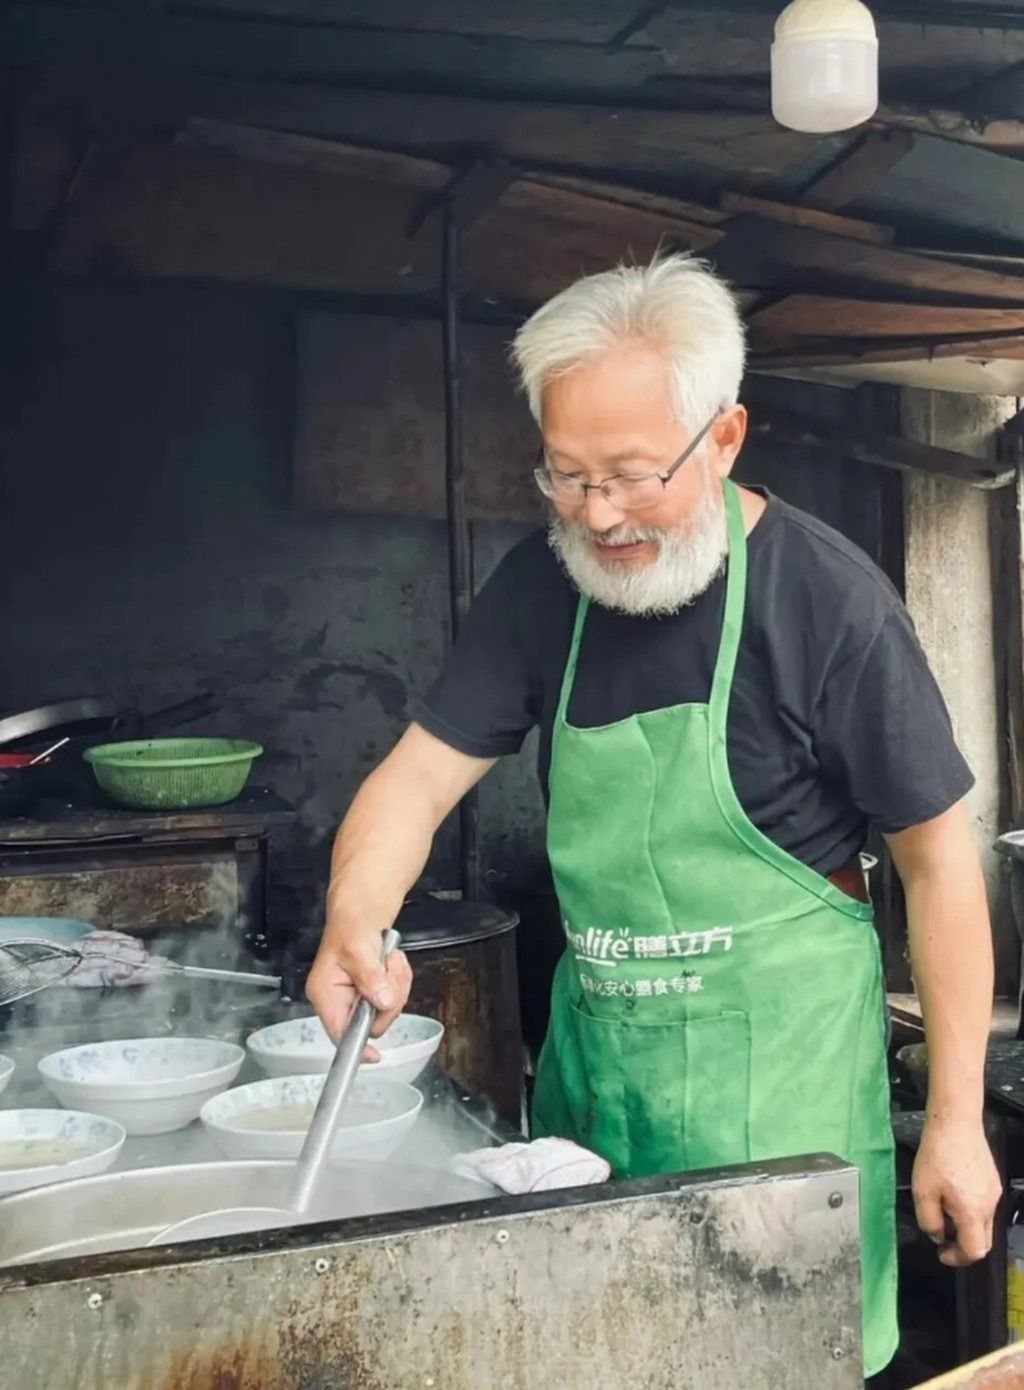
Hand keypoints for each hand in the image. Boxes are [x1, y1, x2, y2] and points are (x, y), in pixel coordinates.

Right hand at [305, 932, 411, 1057]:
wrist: (360, 916)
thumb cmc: (350, 928)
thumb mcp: (358, 949)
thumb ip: (370, 977)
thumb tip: (382, 1001)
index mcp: (325, 994)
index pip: (339, 1033)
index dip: (358, 1046)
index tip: (375, 1055)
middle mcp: (339, 1001)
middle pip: (373, 1022)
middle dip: (390, 996)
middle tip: (389, 970)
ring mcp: (358, 1000)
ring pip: (388, 1009)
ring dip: (397, 983)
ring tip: (388, 960)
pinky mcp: (373, 994)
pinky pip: (396, 997)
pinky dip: (400, 979)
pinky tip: (391, 962)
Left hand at [912, 1115, 1001, 1266]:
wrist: (955, 1122)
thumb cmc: (937, 1154)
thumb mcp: (923, 1191)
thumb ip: (929, 1221)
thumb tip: (937, 1236)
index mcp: (973, 1212)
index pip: (975, 1251)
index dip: (958, 1258)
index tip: (942, 1253)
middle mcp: (990, 1205)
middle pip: (983, 1240)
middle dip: (963, 1245)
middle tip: (942, 1236)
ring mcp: (994, 1192)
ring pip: (984, 1222)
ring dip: (965, 1226)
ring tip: (943, 1208)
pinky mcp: (993, 1180)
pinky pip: (984, 1205)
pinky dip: (970, 1210)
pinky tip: (952, 1192)